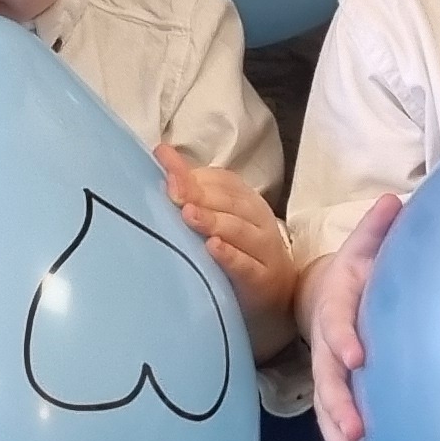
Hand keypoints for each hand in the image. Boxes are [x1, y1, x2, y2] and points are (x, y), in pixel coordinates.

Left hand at [160, 143, 294, 321]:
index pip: (221, 181)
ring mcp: (263, 249)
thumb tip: (162, 150)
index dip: (193, 175)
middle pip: (229, 203)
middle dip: (199, 195)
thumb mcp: (217, 212)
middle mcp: (256, 219)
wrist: (277, 290)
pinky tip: (213, 248)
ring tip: (188, 215)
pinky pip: (247, 265)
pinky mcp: (263, 278)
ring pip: (239, 230)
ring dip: (213, 221)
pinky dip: (231, 256)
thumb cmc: (238, 247)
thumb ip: (191, 184)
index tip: (167, 170)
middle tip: (173, 192)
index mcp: (244, 199)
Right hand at [301, 195, 400, 440]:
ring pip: (328, 413)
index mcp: (335, 305)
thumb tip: (396, 201)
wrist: (327, 295)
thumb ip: (379, 230)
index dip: (343, 337)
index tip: (357, 355)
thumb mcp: (365, 247)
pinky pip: (337, 427)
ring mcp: (330, 375)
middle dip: (339, 407)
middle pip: (327, 380)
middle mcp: (328, 345)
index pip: (336, 321)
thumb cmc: (358, 271)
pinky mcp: (338, 397)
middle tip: (356, 431)